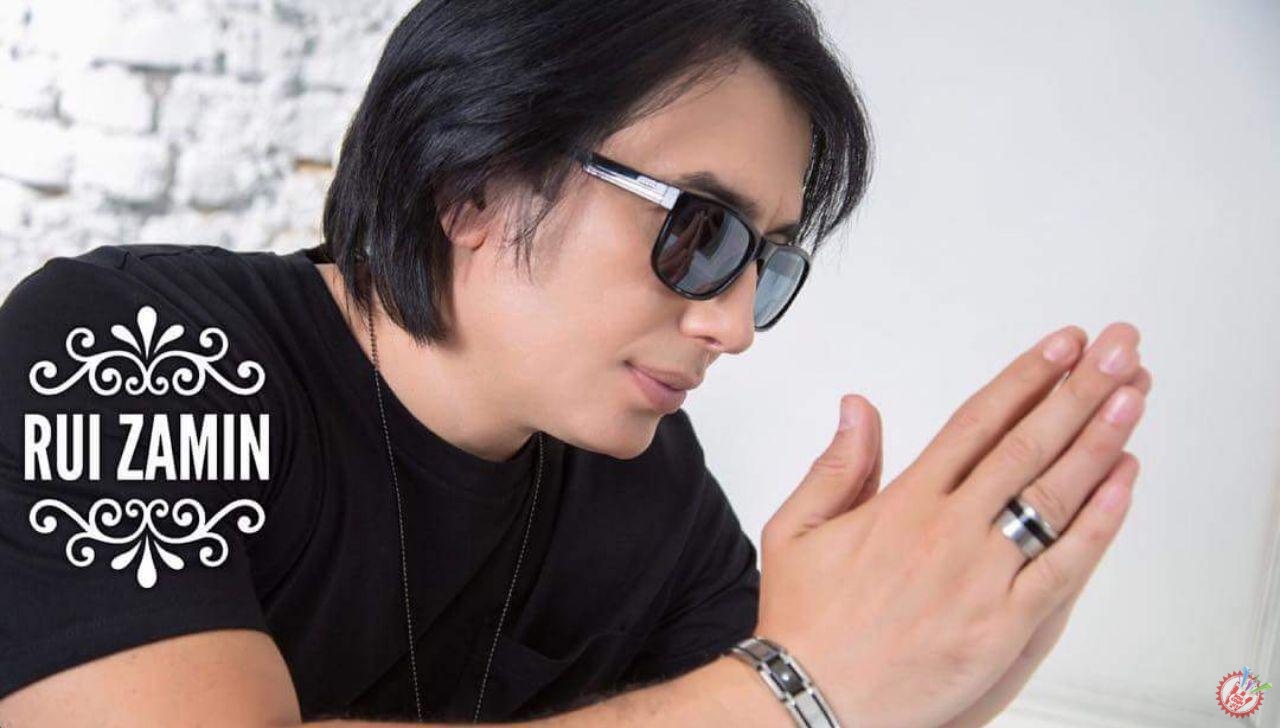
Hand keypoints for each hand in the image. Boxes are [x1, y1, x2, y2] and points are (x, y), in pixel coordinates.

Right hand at [754, 322, 1147, 727]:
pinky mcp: (1003, 626)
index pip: (977, 422)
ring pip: (1053, 495)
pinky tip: (1123, 483)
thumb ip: (837, 465)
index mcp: (902, 503)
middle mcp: (947, 530)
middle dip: (1080, 389)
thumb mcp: (796, 530)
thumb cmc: (806, 623)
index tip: (1060, 347)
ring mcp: (980, 577)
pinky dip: (1099, 522)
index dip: (1025, 378)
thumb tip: (858, 408)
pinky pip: (1065, 567)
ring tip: (1133, 394)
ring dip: (1099, 440)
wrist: (813, 702)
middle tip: (1118, 350)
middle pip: (1027, 444)